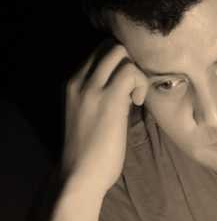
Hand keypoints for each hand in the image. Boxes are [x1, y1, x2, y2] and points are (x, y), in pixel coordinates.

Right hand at [61, 39, 149, 196]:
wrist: (80, 175)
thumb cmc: (89, 153)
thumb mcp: (88, 116)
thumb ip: (102, 97)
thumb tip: (126, 87)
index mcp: (72, 83)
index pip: (97, 52)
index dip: (118, 64)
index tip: (126, 88)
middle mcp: (78, 80)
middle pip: (109, 46)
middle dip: (129, 63)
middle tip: (133, 90)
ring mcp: (92, 88)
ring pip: (120, 52)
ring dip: (135, 71)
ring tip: (134, 98)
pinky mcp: (109, 100)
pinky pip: (131, 71)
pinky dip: (140, 83)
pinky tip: (137, 104)